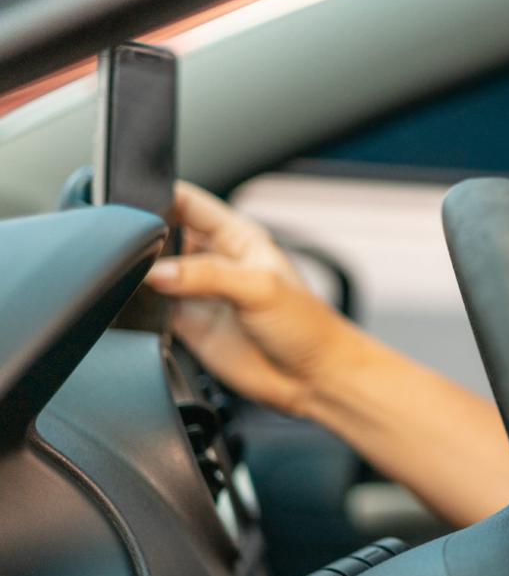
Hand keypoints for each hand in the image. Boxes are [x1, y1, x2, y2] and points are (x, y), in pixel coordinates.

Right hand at [146, 182, 369, 415]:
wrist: (311, 378)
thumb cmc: (306, 326)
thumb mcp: (261, 288)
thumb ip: (208, 275)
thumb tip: (160, 272)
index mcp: (236, 237)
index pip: (189, 203)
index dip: (161, 197)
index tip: (133, 204)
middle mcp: (213, 261)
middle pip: (163, 235)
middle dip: (142, 238)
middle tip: (128, 250)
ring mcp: (198, 292)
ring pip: (152, 272)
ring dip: (137, 274)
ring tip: (130, 278)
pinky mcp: (187, 324)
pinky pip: (150, 309)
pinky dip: (136, 307)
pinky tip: (131, 306)